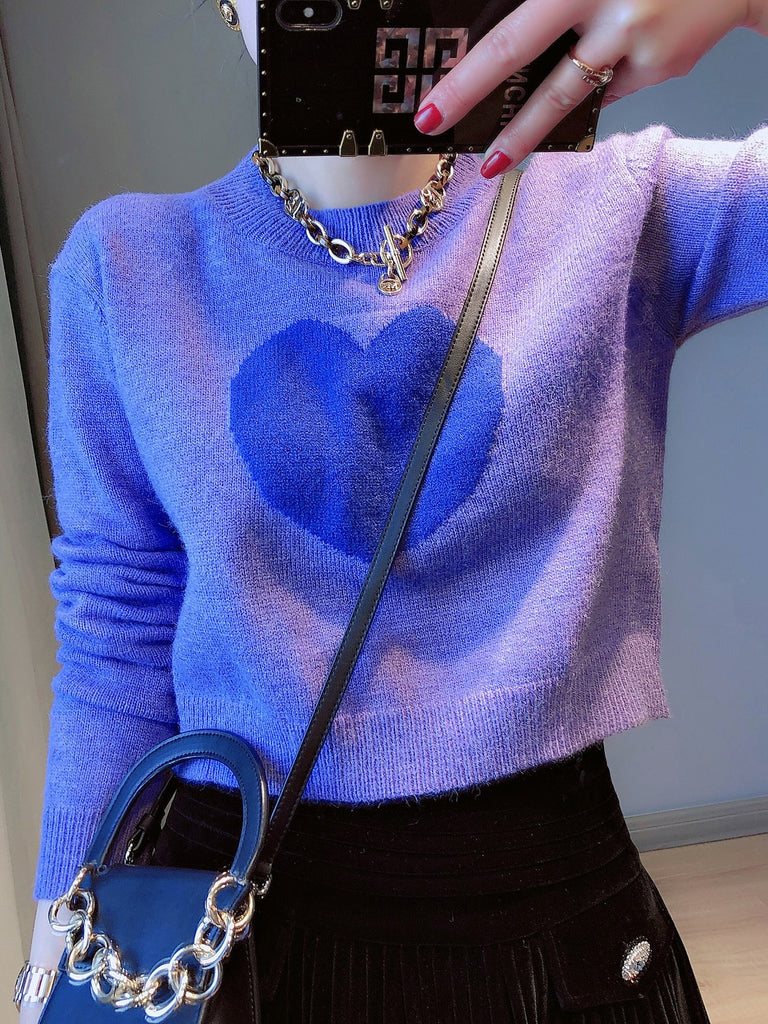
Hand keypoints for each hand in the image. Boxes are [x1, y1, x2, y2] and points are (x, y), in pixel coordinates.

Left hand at [412, 0, 756, 176]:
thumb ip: (549, 7)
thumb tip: (500, 50)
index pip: (510, 42)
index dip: (465, 82)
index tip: (431, 113)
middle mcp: (612, 15)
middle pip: (544, 88)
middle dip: (503, 132)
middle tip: (469, 159)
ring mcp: (638, 46)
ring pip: (573, 102)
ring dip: (531, 136)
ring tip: (499, 160)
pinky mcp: (660, 67)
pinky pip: (607, 89)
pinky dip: (586, 90)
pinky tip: (583, 75)